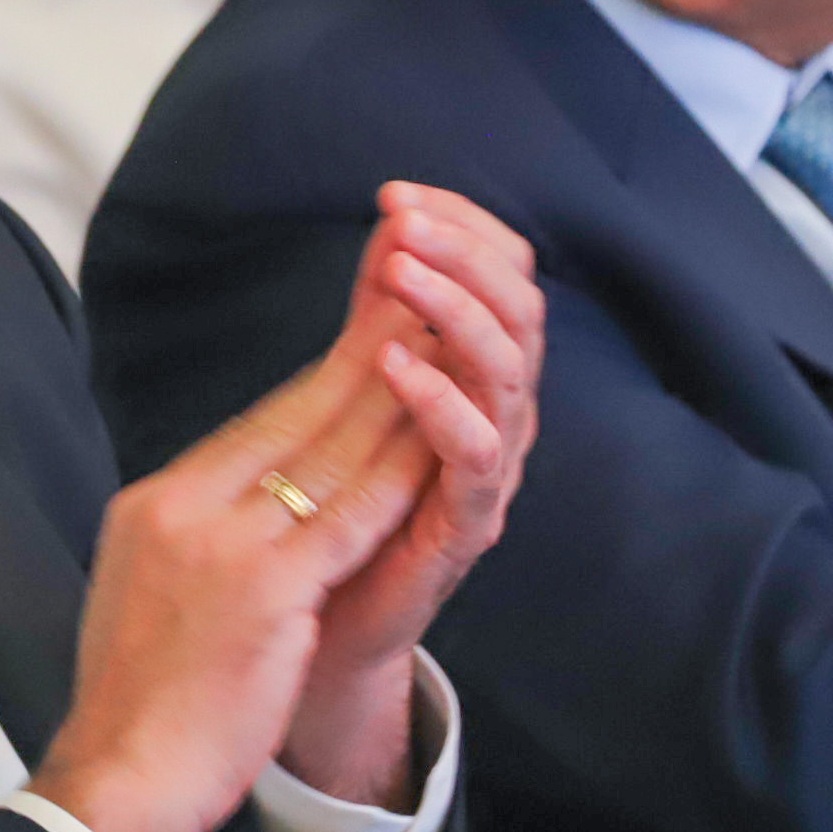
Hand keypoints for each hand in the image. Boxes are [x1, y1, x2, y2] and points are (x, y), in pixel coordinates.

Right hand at [29, 218, 454, 831]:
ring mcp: (223, 548)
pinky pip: (347, 521)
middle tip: (419, 298)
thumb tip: (231, 502)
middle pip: (294, 419)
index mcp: (156, 506)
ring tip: (442, 344)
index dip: (322, 375)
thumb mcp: (146, 590)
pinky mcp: (264, 595)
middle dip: (366, 356)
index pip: (255, 426)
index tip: (370, 333)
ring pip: (328, 456)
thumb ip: (194, 537)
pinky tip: (436, 437)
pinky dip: (395, 473)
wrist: (116, 776)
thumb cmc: (137, 702)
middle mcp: (185, 509)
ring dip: (393, 396)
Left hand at [279, 187, 542, 808]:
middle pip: (519, 310)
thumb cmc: (336, 511)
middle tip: (405, 221)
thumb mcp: (357, 393)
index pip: (499, 274)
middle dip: (466, 254)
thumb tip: (390, 221)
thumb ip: (380, 316)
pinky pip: (474, 456)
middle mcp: (497, 416)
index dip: (461, 226)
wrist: (313, 639)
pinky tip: (398, 361)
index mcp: (475, 376)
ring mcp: (487, 473)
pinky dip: (440, 401)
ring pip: (509, 372)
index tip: (397, 192)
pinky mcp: (465, 527)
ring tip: (402, 270)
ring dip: (457, 311)